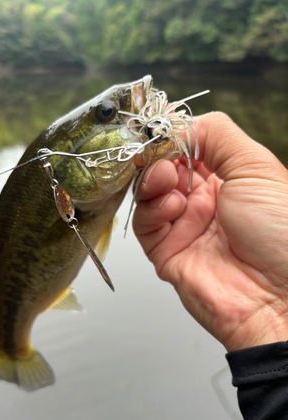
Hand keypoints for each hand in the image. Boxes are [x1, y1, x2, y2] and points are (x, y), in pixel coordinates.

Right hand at [133, 112, 287, 351]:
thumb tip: (177, 123)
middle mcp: (204, 201)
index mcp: (227, 178)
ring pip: (149, 193)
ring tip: (168, 177)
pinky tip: (171, 206)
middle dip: (158, 155)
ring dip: (153, 179)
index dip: (171, 134)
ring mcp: (184, 226)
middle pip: (163, 167)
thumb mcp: (255, 166)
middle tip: (160, 152)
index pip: (187, 147)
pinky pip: (145, 223)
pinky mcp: (167, 251)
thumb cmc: (282, 233)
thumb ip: (216, 134)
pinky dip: (151, 209)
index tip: (159, 124)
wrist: (279, 296)